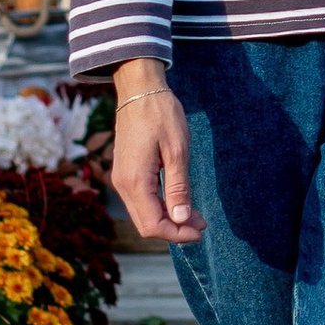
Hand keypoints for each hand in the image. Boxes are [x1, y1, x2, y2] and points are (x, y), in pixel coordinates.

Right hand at [111, 62, 205, 243]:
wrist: (139, 90)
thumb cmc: (161, 115)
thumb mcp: (177, 151)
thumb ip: (178, 188)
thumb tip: (181, 219)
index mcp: (134, 181)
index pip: (153, 225)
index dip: (177, 234)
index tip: (200, 231)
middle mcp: (123, 184)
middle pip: (146, 224)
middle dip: (175, 229)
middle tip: (202, 226)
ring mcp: (122, 178)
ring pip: (144, 213)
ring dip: (169, 219)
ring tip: (196, 216)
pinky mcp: (126, 172)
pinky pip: (142, 200)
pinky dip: (160, 206)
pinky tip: (179, 201)